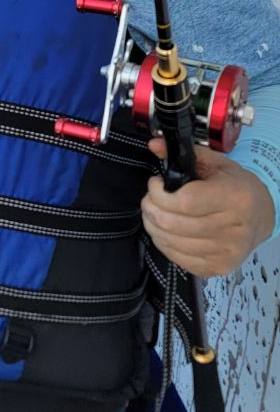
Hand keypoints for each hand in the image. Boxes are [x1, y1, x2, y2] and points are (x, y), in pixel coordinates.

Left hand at [142, 137, 275, 276]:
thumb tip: (154, 144)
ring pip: (171, 243)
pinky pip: (177, 258)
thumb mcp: (215, 163)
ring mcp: (226, 251)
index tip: (155, 184)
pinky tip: (166, 231)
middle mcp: (233, 227)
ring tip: (154, 213)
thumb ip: (183, 152)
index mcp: (234, 197)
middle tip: (150, 199)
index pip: (185, 201)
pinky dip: (163, 243)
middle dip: (150, 208)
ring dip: (153, 226)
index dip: (160, 194)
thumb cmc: (236, 188)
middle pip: (173, 224)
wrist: (261, 215)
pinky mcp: (218, 267)